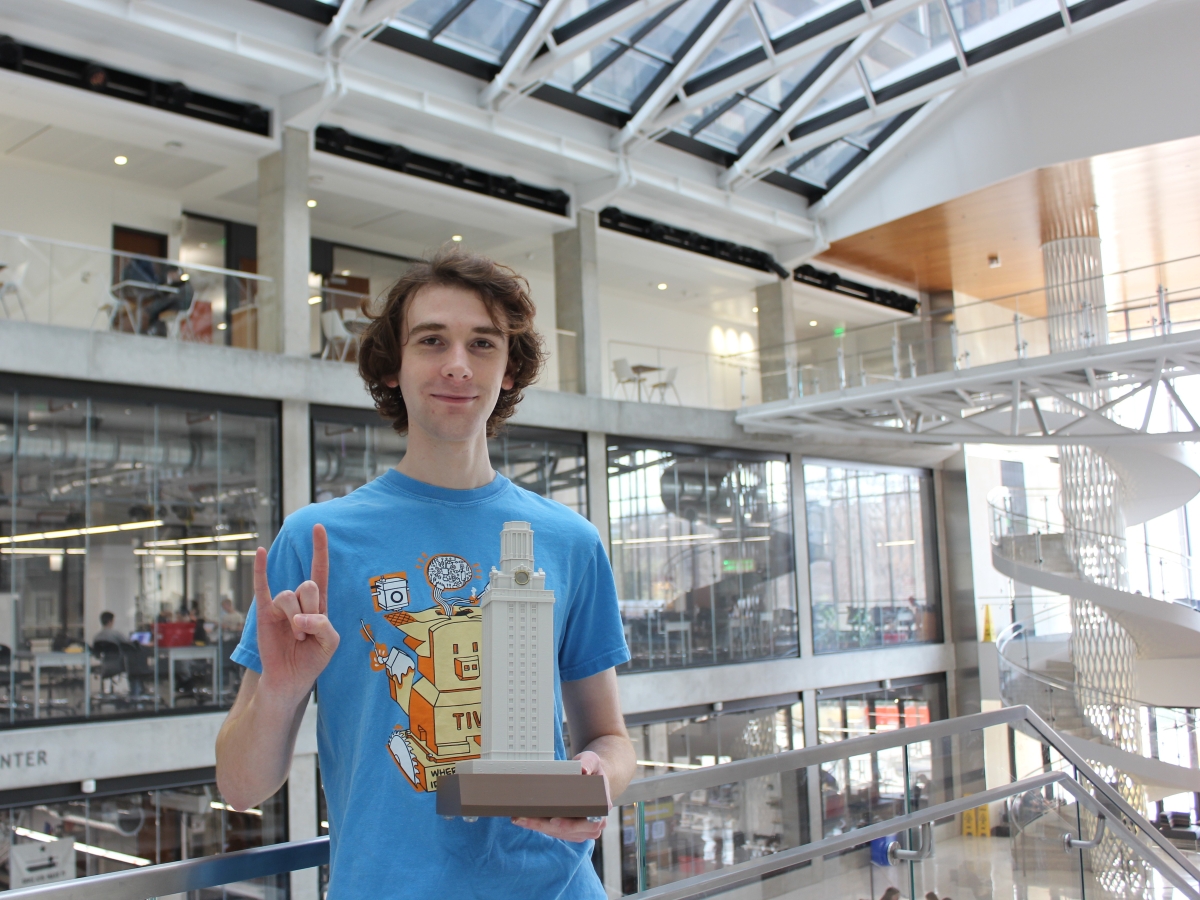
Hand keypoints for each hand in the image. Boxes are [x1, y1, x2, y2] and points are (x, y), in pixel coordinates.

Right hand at [254, 523, 339, 704]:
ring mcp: (281, 606)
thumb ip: (324, 625)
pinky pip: (262, 587)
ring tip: (297, 637)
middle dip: (311, 609)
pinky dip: (260, 568)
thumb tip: (300, 618)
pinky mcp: (264, 613)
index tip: (318, 526)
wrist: (290, 679)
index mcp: (318, 604)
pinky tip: (258, 550)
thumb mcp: (330, 643)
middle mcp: (299, 601)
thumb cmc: (312, 659)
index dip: (320, 550)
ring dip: (295, 618)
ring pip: (289, 596)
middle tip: (308, 631)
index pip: (320, 571)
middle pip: (308, 586)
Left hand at [511, 751, 610, 841]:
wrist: (592, 777)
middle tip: (524, 818)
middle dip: (544, 826)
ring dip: (538, 827)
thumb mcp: (592, 760)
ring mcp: (582, 830)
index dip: (571, 825)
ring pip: (558, 834)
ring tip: (519, 818)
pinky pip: (554, 832)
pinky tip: (524, 820)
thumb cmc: (592, 769)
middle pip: (568, 831)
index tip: (554, 820)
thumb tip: (583, 770)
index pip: (589, 823)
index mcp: (601, 808)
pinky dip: (538, 826)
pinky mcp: (571, 831)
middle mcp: (594, 824)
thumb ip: (589, 762)